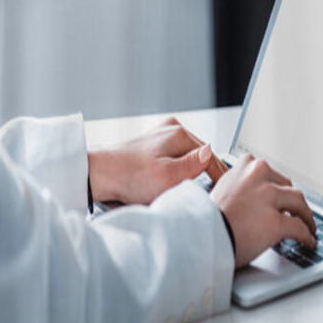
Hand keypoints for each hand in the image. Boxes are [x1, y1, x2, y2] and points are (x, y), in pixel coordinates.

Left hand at [88, 117, 226, 205]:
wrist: (98, 176)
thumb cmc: (128, 177)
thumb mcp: (169, 176)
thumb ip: (194, 165)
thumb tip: (211, 154)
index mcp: (179, 134)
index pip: (210, 156)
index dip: (219, 175)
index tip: (224, 189)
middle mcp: (171, 130)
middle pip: (199, 155)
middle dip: (202, 173)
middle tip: (207, 193)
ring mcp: (160, 137)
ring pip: (185, 157)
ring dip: (187, 172)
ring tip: (185, 189)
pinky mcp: (150, 146)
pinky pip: (172, 159)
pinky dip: (174, 171)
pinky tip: (167, 182)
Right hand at [210, 154, 316, 267]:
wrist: (198, 237)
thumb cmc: (205, 219)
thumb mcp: (220, 190)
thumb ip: (239, 187)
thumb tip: (253, 199)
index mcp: (246, 166)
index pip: (271, 174)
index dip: (278, 188)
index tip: (281, 197)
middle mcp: (259, 175)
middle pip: (288, 187)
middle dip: (294, 202)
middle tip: (297, 213)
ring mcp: (269, 197)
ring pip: (299, 203)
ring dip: (306, 216)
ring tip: (308, 226)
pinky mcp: (276, 221)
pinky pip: (299, 228)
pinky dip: (306, 235)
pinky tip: (308, 241)